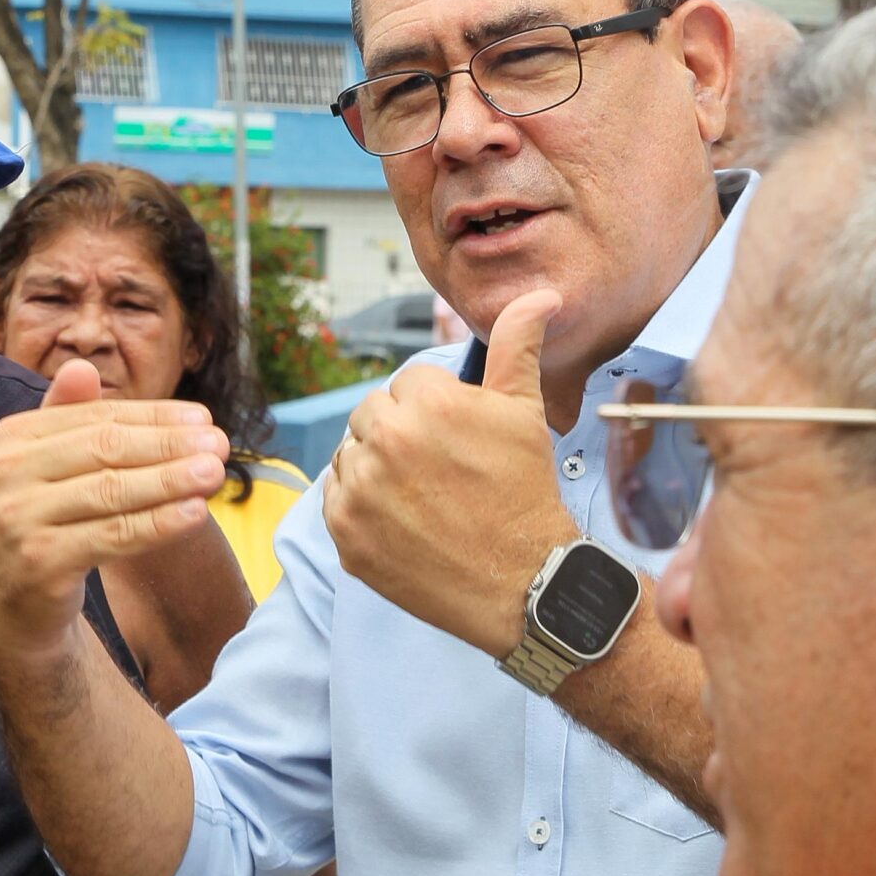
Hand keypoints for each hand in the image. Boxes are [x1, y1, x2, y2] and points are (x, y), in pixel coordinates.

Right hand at [0, 360, 230, 664]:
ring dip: (171, 481)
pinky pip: (112, 536)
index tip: (204, 419)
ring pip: (112, 491)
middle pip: (106, 449)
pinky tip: (193, 513)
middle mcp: (7, 471)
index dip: (155, 417)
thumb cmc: (44, 524)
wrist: (11, 604)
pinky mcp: (39, 561)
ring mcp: (19, 518)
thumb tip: (84, 367)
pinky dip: (158, 524)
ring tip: (215, 474)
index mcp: (13, 437)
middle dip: (169, 445)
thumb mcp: (48, 468)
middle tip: (220, 445)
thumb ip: (69, 419)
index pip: (98, 418)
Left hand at [321, 290, 579, 657]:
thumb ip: (516, 344)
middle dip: (402, 432)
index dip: (438, 409)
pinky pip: (335, 496)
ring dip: (376, 465)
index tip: (459, 441)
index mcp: (427, 402)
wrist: (522, 581)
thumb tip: (540, 293)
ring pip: (352, 452)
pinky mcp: (344, 532)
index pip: (410, 382)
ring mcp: (361, 489)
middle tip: (440, 469)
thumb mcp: (524, 411)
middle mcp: (386, 440)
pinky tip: (400, 518)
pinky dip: (359, 503)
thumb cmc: (524, 492)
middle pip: (374, 413)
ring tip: (422, 494)